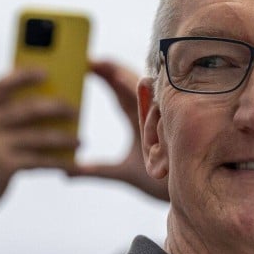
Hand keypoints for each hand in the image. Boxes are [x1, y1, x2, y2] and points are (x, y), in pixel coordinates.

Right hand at [0, 69, 80, 218]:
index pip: (1, 85)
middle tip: (76, 111)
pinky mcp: (4, 166)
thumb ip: (9, 119)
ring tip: (81, 141)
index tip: (46, 71)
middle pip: (27, 109)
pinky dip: (59, 163)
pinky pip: (39, 161)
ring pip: (38, 137)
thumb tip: (51, 108)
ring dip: (63, 139)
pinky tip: (73, 164)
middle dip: (55, 108)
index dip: (23, 75)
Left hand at [65, 60, 169, 200]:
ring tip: (110, 68)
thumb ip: (96, 170)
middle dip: (113, 71)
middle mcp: (151, 117)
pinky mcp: (175, 127)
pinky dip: (151, 96)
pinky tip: (140, 83)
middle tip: (93, 60)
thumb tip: (65, 171)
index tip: (88, 64)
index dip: (106, 76)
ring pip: (146, 93)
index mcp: (138, 122)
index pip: (120, 93)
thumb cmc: (161, 184)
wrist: (188, 194)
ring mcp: (165, 120)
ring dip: (129, 79)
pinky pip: (163, 107)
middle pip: (130, 86)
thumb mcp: (122, 174)